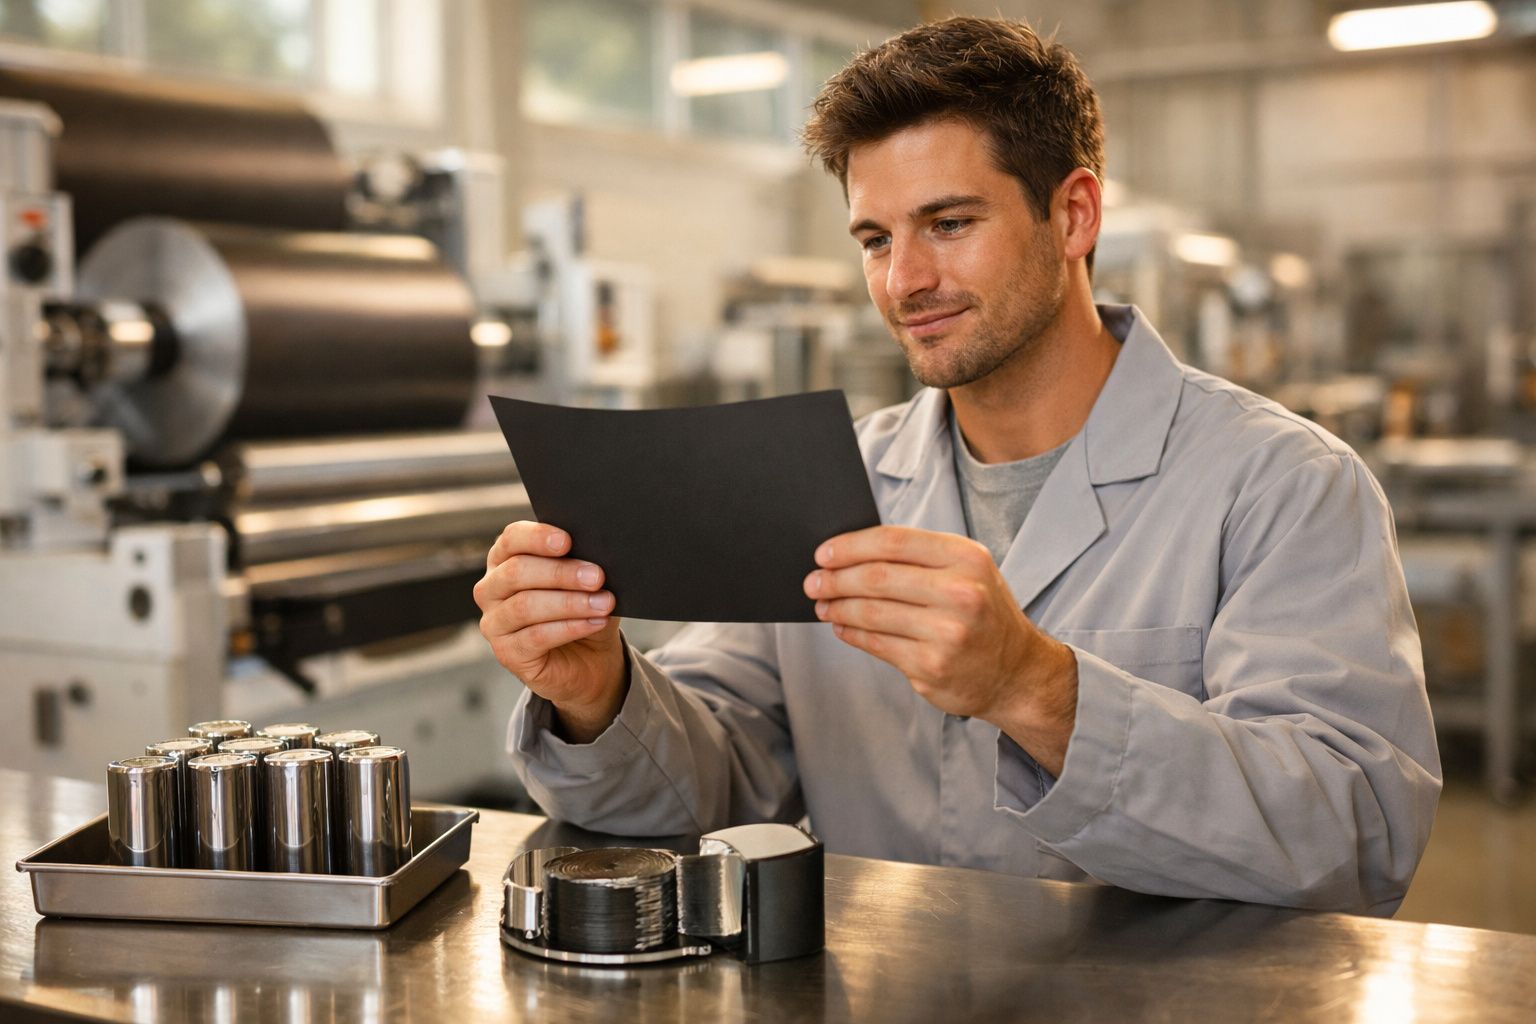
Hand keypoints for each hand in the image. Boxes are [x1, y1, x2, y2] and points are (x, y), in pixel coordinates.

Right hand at [474, 521, 626, 742]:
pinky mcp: (506, 653)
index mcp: (506, 559)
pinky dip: (570, 627)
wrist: (589, 659)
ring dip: (570, 603)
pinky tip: (594, 622)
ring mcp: (494, 623)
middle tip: (597, 576)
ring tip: (604, 603)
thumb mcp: (587, 583)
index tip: (567, 541)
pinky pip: (536, 636)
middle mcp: (492, 589)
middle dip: (561, 572)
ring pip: (525, 606)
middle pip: (517, 571)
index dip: (537, 537)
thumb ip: (585, 565)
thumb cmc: (583, 610)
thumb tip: (598, 554)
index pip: (512, 538)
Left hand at [803, 525, 1077, 774]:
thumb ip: (919, 558)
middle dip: (836, 578)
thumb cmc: (983, 613)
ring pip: (871, 613)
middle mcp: (961, 593)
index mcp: (966, 559)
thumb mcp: (968, 572)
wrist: (1018, 672)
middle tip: (813, 581)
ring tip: (823, 604)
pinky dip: (851, 634)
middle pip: (877, 577)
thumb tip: (851, 553)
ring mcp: (947, 633)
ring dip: (838, 607)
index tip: (824, 553)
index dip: (850, 546)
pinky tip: (841, 627)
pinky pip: (877, 645)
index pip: (893, 542)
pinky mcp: (932, 667)